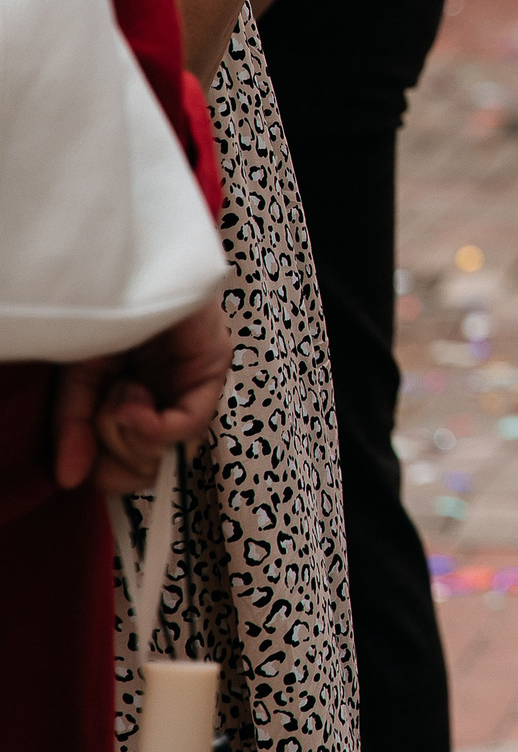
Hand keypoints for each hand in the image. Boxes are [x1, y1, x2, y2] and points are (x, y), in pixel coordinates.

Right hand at [54, 300, 229, 492]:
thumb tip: (71, 481)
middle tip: (103, 413)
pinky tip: (133, 398)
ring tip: (118, 392)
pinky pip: (187, 425)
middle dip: (115, 452)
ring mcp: (195, 388)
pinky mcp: (212, 370)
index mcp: (140, 405)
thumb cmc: (101, 319)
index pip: (130, 468)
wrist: (121, 270)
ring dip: (126, 431)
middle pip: (147, 468)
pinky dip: (152, 424)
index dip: (105, 472)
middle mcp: (171, 401)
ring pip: (165, 452)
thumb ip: (75, 431)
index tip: (80, 459)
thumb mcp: (77, 381)